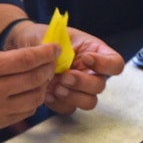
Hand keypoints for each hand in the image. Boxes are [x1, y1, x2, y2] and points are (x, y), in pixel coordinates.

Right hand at [0, 44, 57, 132]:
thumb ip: (2, 58)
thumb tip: (30, 58)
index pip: (27, 59)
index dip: (46, 53)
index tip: (55, 48)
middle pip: (34, 79)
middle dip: (48, 68)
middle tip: (51, 62)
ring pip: (34, 99)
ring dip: (42, 87)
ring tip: (40, 78)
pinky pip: (23, 114)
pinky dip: (30, 102)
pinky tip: (28, 94)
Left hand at [2, 20, 124, 114]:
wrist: (27, 48)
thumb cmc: (44, 38)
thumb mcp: (52, 33)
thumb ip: (58, 44)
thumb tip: (58, 56)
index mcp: (95, 52)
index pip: (115, 63)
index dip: (105, 64)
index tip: (86, 58)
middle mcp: (91, 72)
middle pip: (100, 86)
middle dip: (82, 82)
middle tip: (65, 76)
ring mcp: (80, 88)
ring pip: (89, 102)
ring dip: (73, 96)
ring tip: (56, 87)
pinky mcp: (67, 99)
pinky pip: (69, 108)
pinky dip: (59, 103)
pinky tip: (48, 94)